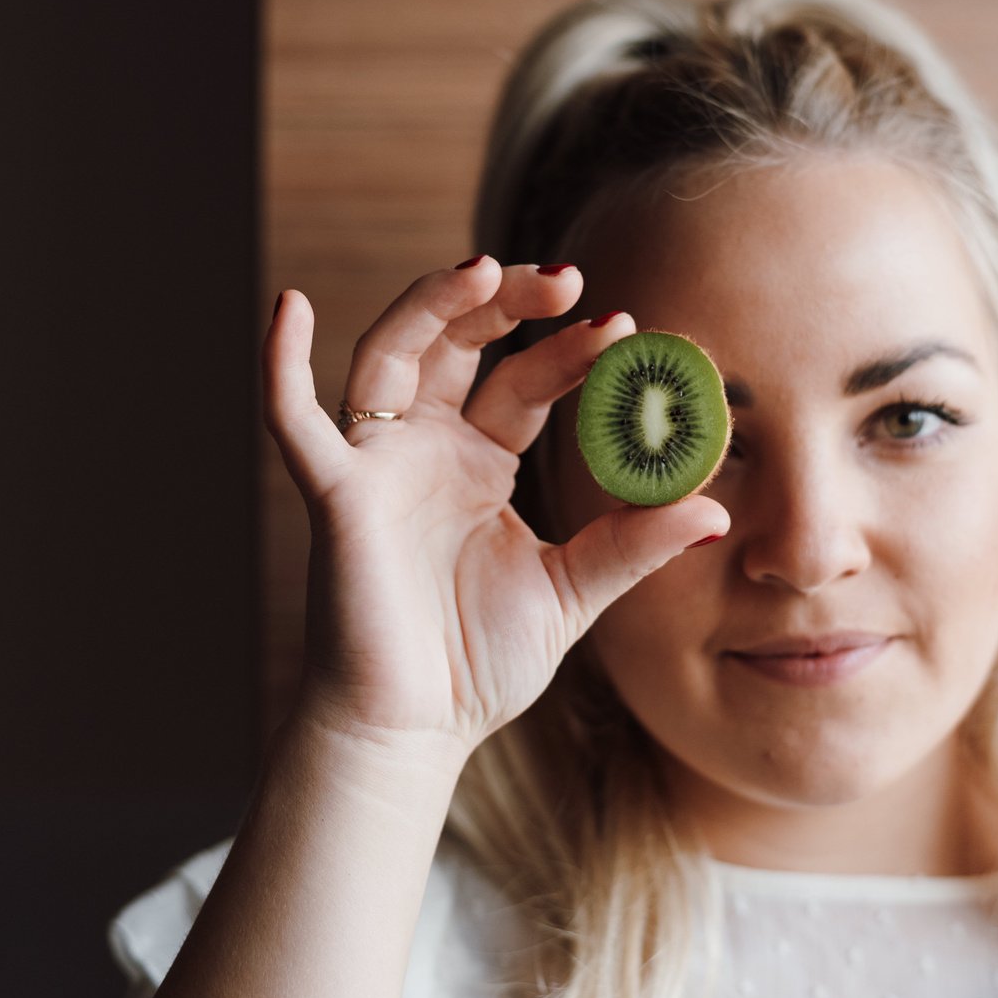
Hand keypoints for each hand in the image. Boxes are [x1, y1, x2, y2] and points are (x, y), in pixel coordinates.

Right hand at [261, 259, 728, 753]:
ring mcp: (378, 465)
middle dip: (507, 302)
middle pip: (458, 345)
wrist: (416, 729)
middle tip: (568, 279)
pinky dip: (280, 364)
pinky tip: (288, 305)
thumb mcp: (573, 591)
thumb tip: (717, 512)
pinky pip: (293, 422)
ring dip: (431, 304)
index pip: (522, 382)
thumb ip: (633, 545)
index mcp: (478, 465)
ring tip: (485, 268)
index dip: (567, 350)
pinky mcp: (337, 495)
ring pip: (390, 354)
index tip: (623, 325)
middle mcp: (425, 450)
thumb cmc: (479, 663)